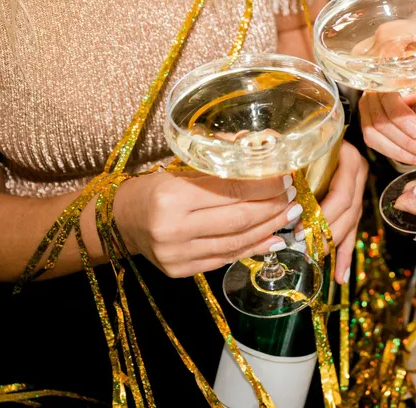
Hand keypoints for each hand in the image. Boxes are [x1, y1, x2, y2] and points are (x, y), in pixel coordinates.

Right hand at [114, 170, 297, 277]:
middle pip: (239, 219)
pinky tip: (273, 238)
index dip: (263, 185)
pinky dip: (254, 248)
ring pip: (237, 242)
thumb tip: (259, 145)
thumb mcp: (181, 168)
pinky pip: (227, 259)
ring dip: (269, 228)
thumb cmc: (155, 188)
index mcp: (172, 196)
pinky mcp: (183, 270)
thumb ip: (219, 162)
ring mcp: (178, 254)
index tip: (284, 178)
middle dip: (272, 207)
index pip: (230, 190)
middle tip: (292, 196)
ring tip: (289, 216)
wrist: (123, 221)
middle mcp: (174, 228)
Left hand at [296, 142, 367, 283]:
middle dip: (325, 234)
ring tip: (313, 261)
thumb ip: (283, 149)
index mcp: (348, 159)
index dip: (323, 215)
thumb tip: (264, 153)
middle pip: (348, 213)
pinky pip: (351, 235)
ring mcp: (357, 192)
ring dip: (331, 246)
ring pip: (349, 225)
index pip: (342, 195)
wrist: (320, 131)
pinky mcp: (353, 207)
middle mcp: (357, 176)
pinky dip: (344, 257)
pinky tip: (339, 277)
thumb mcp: (298, 141)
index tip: (299, 229)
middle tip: (301, 247)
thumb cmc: (304, 136)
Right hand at [359, 76, 415, 165]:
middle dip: (407, 142)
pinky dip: (399, 155)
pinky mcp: (372, 128)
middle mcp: (373, 93)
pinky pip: (378, 145)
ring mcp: (369, 111)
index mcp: (387, 77)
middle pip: (380, 123)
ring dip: (403, 152)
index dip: (399, 116)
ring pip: (375, 137)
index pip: (386, 98)